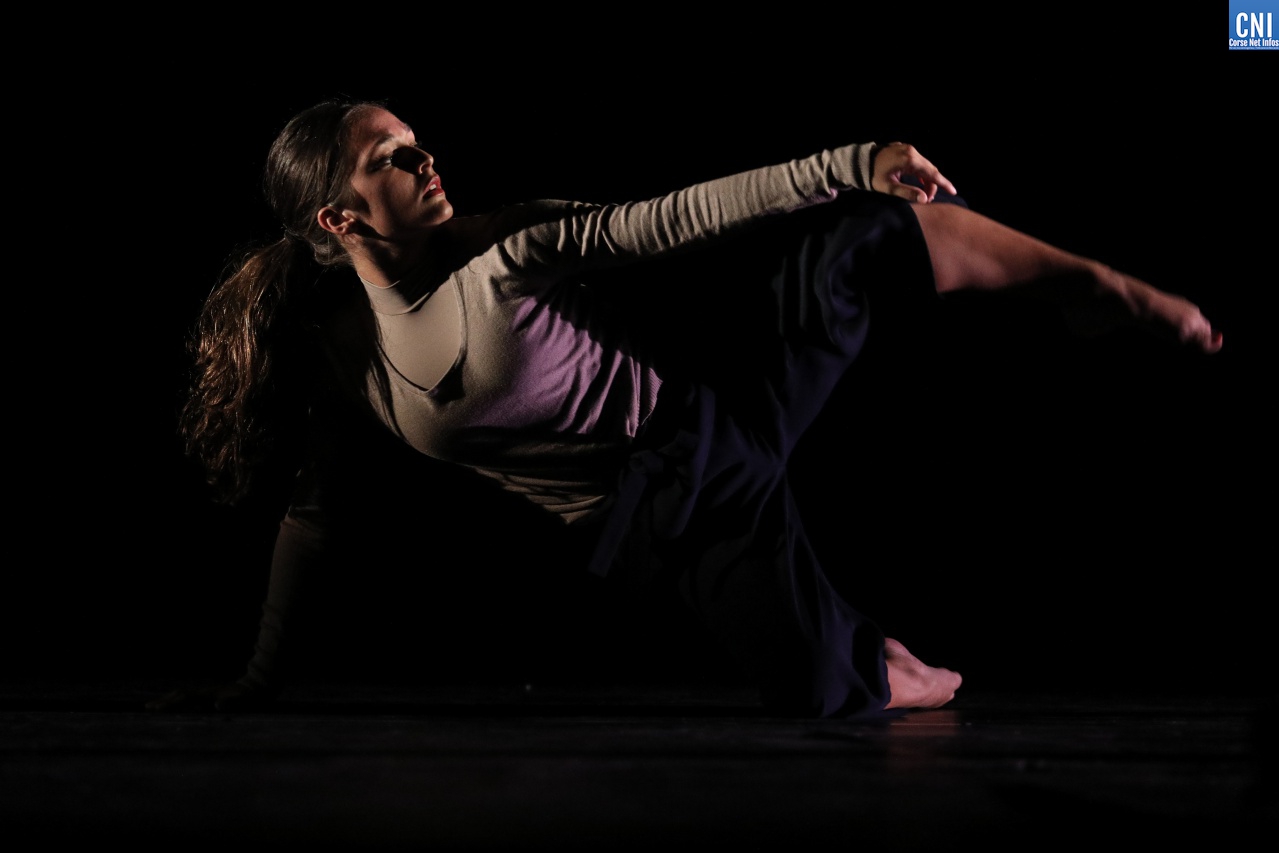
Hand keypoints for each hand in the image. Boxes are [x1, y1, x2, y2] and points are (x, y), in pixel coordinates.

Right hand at [145, 679, 274, 712]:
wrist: (260, 686)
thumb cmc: (252, 698)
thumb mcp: (245, 701)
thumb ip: (232, 702)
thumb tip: (217, 704)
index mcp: (210, 695)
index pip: (186, 698)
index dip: (171, 703)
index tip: (156, 708)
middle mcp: (206, 692)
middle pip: (181, 695)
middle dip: (164, 701)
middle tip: (147, 708)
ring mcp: (208, 693)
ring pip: (184, 695)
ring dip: (169, 700)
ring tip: (154, 706)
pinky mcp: (211, 696)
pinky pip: (190, 699)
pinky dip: (178, 701)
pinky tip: (174, 706)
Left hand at [871, 142, 957, 203]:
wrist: (860, 162)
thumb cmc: (873, 176)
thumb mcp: (889, 187)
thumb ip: (907, 193)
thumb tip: (924, 199)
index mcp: (909, 160)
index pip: (931, 173)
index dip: (943, 183)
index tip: (953, 192)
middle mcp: (911, 151)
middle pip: (930, 169)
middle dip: (933, 185)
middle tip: (929, 199)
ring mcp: (908, 149)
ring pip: (924, 166)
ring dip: (927, 179)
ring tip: (924, 194)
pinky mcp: (904, 150)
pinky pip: (918, 162)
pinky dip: (921, 173)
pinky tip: (919, 182)